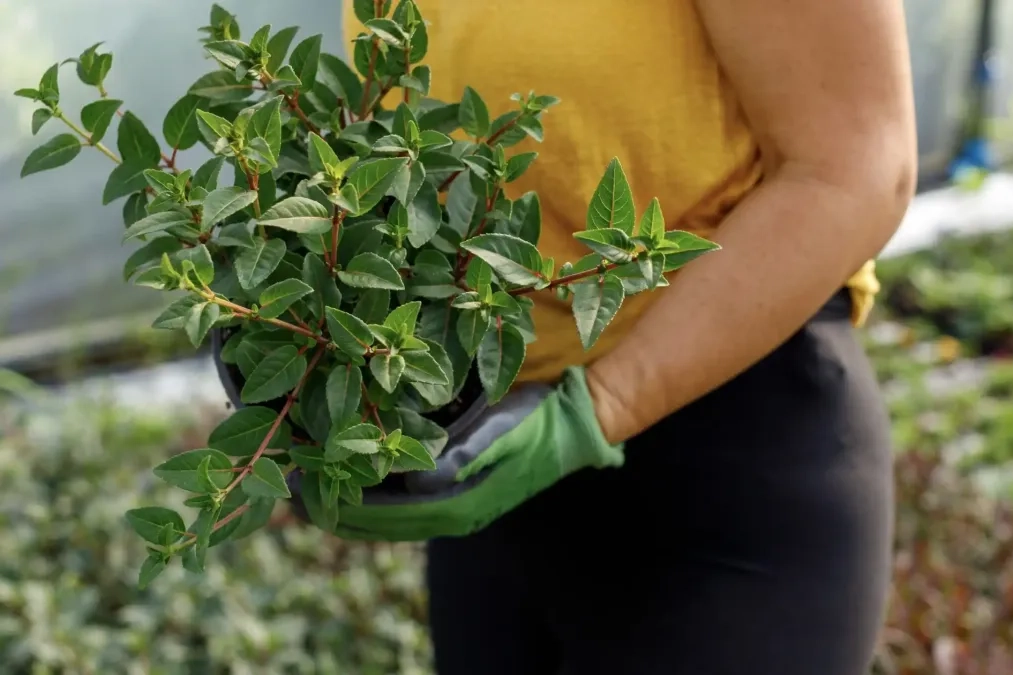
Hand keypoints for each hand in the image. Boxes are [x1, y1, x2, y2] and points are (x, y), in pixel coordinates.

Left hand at [290, 366, 623, 541]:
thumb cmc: (534, 423)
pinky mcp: (457, 493)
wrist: (572, 426)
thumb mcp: (497, 433)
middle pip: (377, 522)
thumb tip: (413, 482)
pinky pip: (402, 505)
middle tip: (290, 490)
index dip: (337, 503)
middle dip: (332, 508)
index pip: (381, 514)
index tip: (297, 489)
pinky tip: (354, 482)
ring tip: (310, 489)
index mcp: (456, 504)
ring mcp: (453, 506)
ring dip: (348, 504)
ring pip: (387, 516)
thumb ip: (456, 458)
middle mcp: (449, 513)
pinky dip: (372, 497)